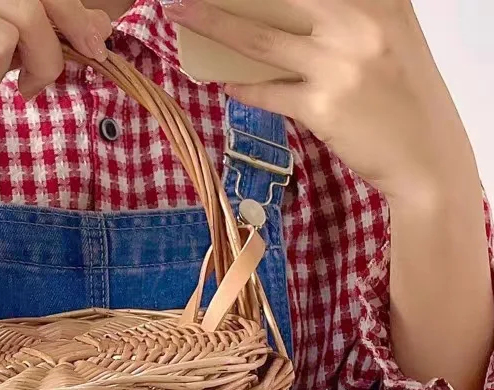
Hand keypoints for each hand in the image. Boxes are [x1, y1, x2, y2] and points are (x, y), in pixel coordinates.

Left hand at [164, 0, 477, 203]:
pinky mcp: (322, 107)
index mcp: (379, 0)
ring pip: (260, 40)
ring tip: (181, 14)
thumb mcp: (389, 40)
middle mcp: (359, 22)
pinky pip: (268, 92)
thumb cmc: (403, 99)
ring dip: (213, 26)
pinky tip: (223, 82)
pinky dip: (242, 88)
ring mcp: (339, 65)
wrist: (425, 157)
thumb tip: (289, 14)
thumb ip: (351, 18)